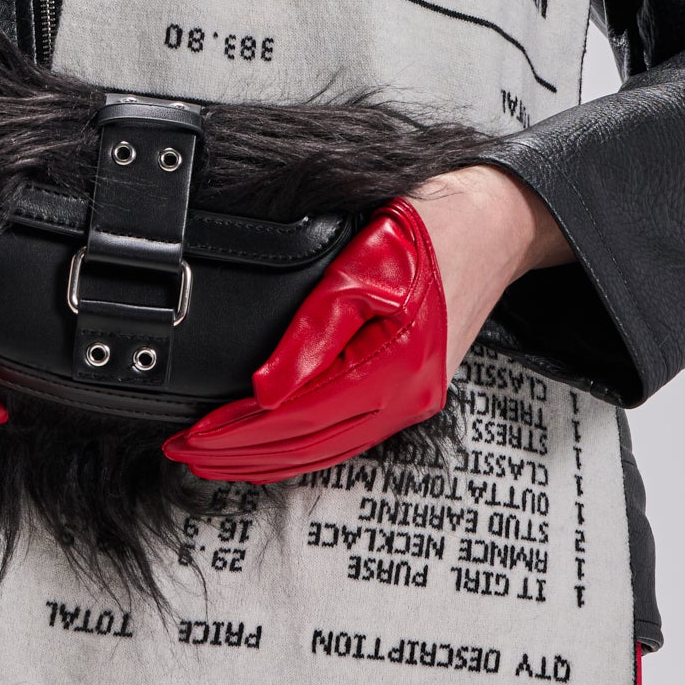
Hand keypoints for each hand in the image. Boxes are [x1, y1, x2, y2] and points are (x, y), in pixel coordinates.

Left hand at [162, 167, 568, 484]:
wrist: (496, 225)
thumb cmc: (434, 234)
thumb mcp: (364, 267)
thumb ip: (313, 330)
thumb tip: (267, 390)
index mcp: (393, 369)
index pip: (296, 419)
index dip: (238, 434)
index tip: (192, 438)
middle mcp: (407, 398)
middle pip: (309, 447)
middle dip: (242, 455)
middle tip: (187, 455)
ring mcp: (413, 401)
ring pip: (329, 450)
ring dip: (270, 458)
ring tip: (218, 459)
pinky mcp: (414, 393)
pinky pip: (350, 436)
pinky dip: (305, 448)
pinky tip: (278, 447)